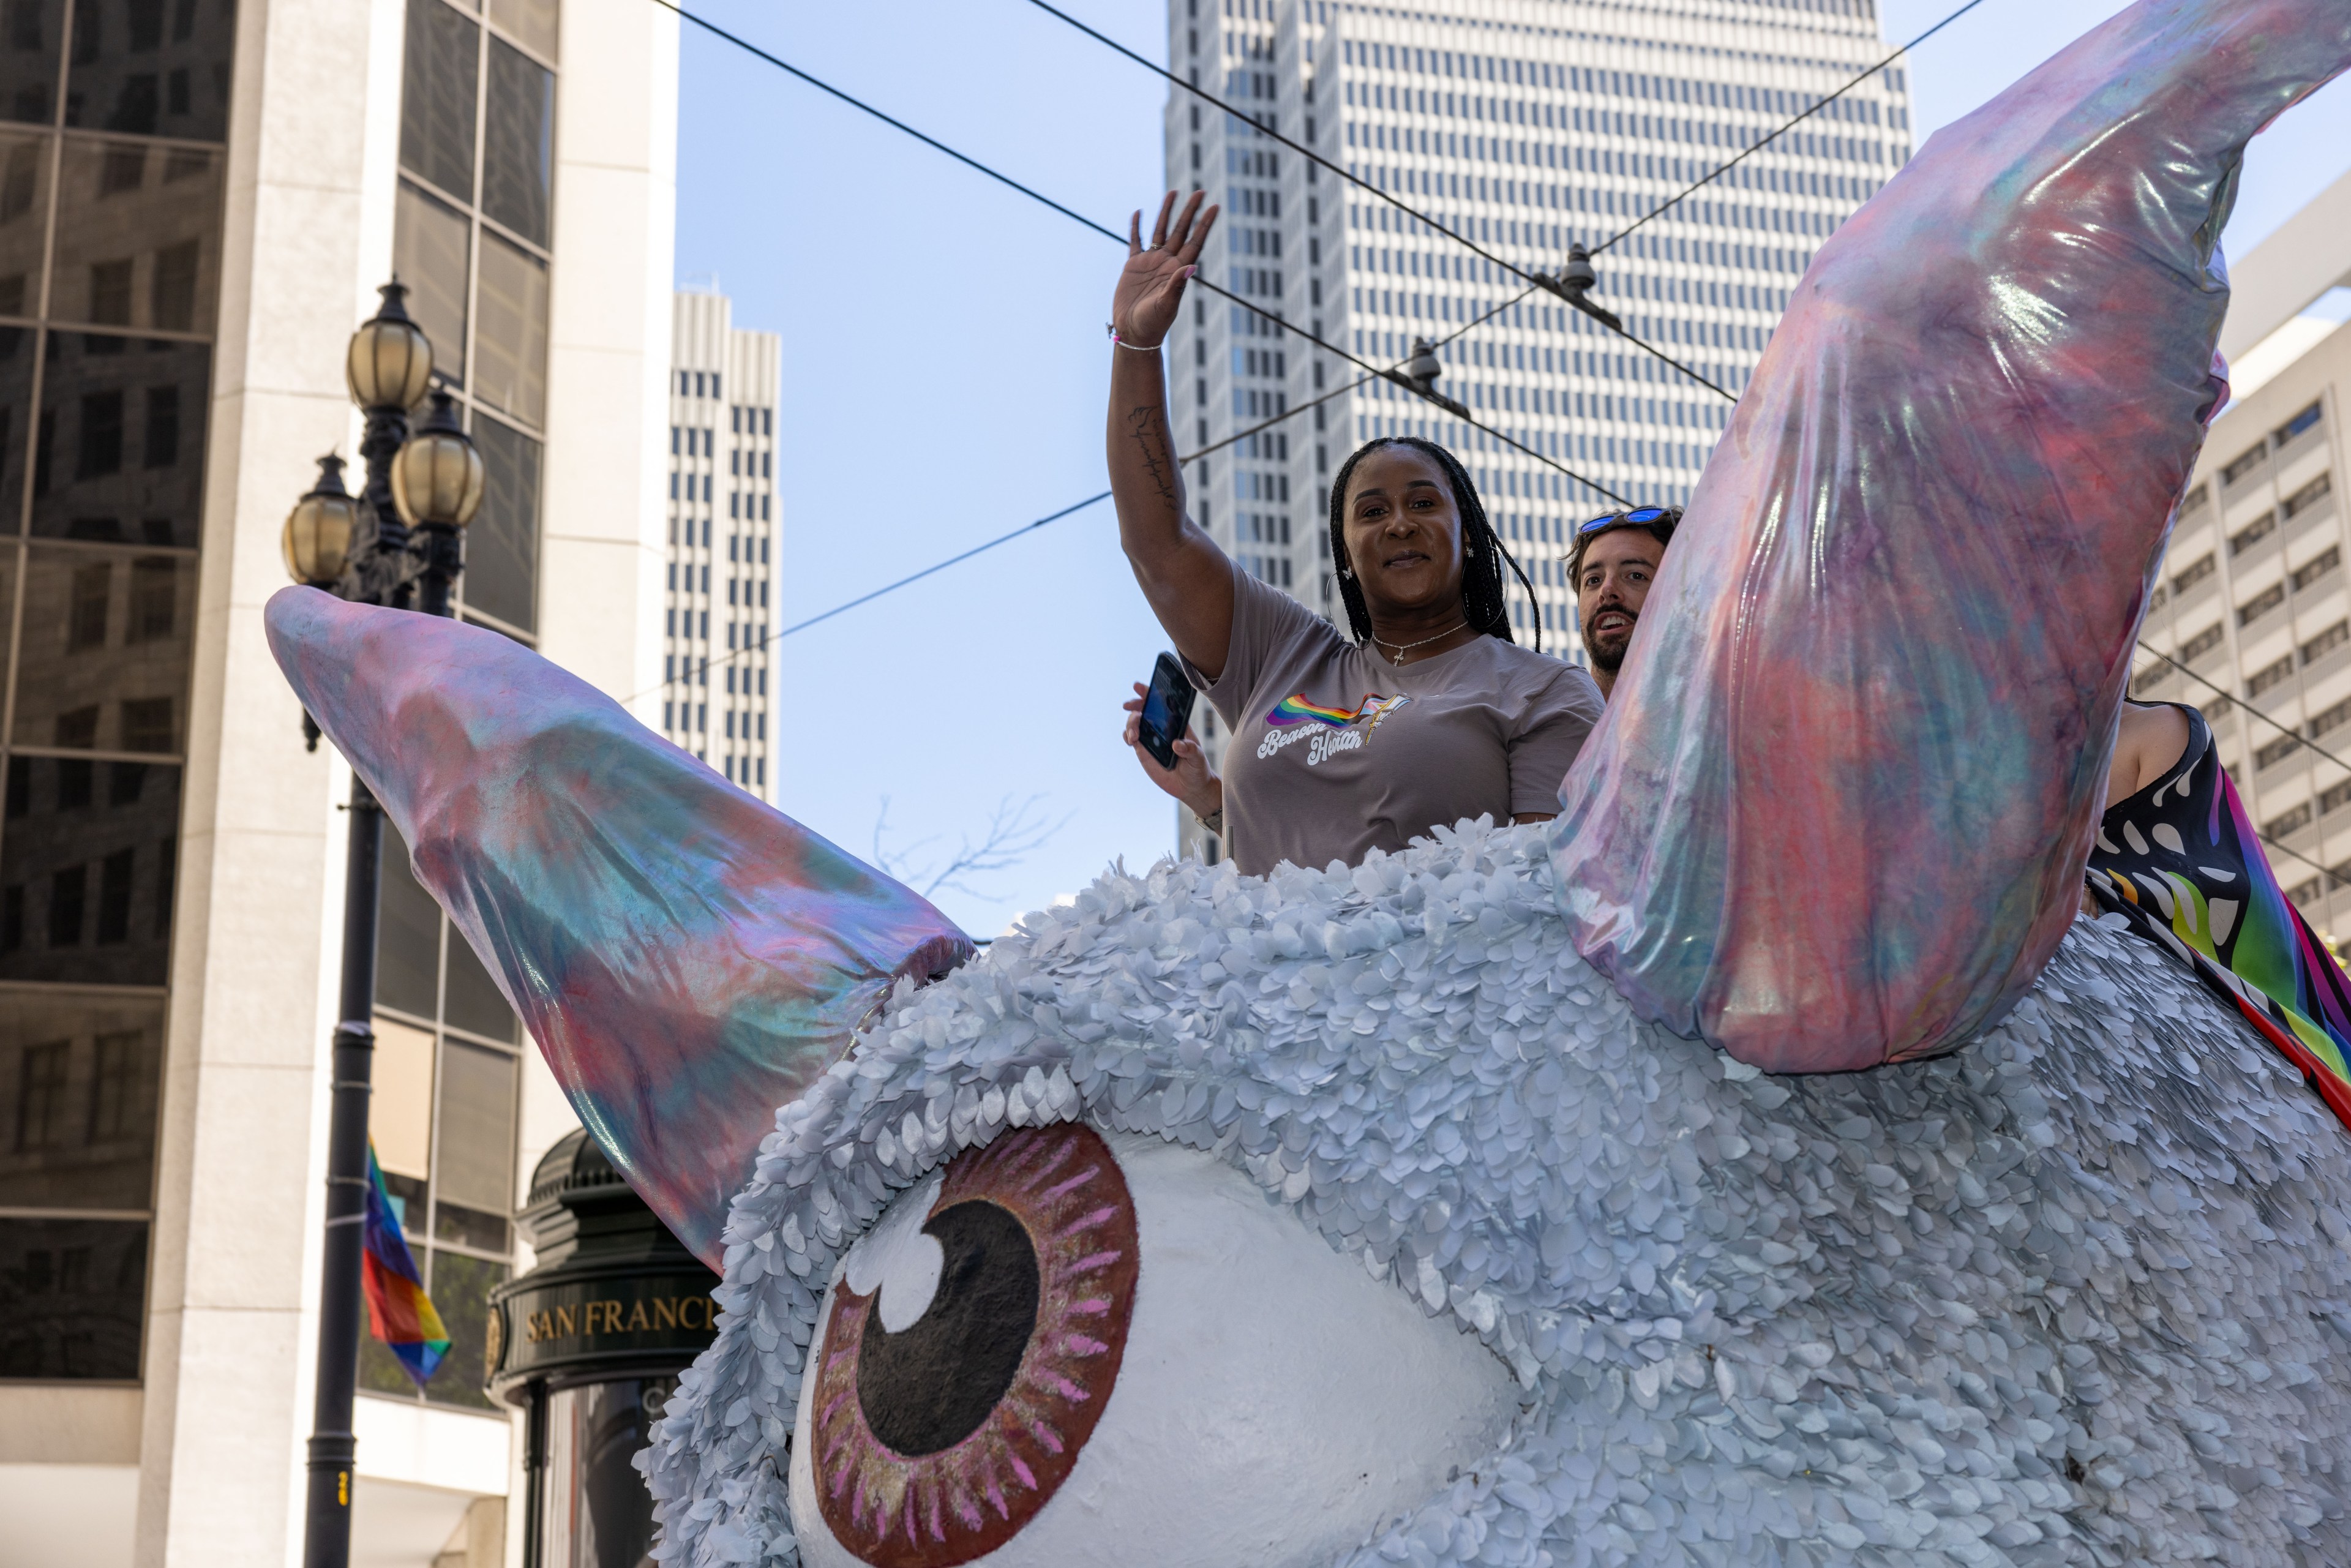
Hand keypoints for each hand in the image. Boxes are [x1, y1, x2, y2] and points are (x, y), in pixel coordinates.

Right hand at [1111, 191, 1218, 349]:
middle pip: (1182, 230)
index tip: (1215, 206)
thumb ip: (1177, 285)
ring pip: (1160, 230)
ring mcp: (1151, 262)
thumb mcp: (1166, 305)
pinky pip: (1135, 241)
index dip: (1205, 224)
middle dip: (1190, 211)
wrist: (1133, 333)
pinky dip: (1136, 227)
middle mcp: (1167, 263)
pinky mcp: (1133, 266)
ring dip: (1167, 212)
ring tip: (1174, 192)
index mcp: (1179, 271)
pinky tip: (1139, 212)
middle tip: (1201, 191)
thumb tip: (1192, 266)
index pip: (1196, 241)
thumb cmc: (1153, 324)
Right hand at [1122, 684, 1220, 818]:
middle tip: (1128, 705)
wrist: (1191, 787)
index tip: (1138, 687)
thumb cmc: (1198, 768)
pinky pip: (1131, 738)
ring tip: (1134, 736)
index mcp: (1176, 722)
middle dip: (1135, 704)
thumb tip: (1177, 744)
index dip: (1149, 692)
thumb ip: (1190, 749)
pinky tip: (1131, 740)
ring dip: (1130, 723)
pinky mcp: (1144, 751)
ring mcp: (1151, 737)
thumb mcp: (1198, 757)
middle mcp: (1162, 727)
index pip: (1162, 702)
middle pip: (1145, 708)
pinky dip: (1127, 736)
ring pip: (1135, 722)